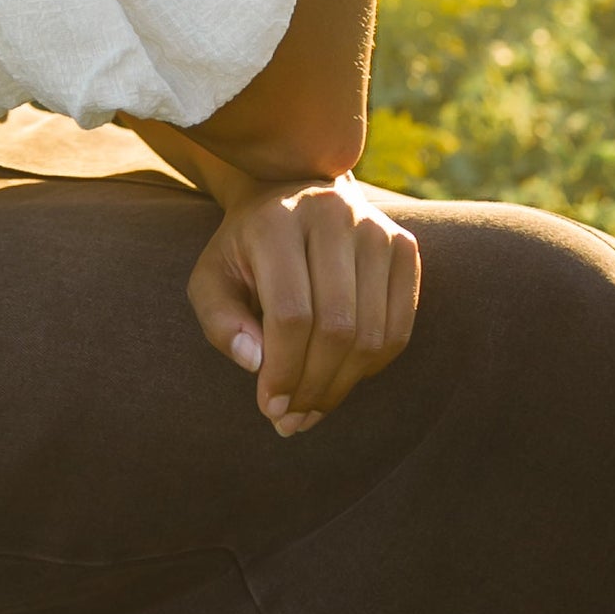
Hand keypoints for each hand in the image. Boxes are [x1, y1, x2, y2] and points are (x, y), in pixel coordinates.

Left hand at [187, 176, 419, 436]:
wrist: (287, 194)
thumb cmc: (244, 251)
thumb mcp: (211, 280)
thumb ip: (221, 321)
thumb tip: (256, 363)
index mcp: (278, 221)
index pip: (290, 313)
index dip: (283, 371)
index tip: (269, 408)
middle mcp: (332, 214)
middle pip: (336, 327)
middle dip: (313, 387)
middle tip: (292, 420)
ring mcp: (374, 227)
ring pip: (371, 334)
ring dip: (342, 386)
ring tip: (313, 407)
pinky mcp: (403, 245)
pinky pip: (399, 328)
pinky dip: (373, 366)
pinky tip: (343, 376)